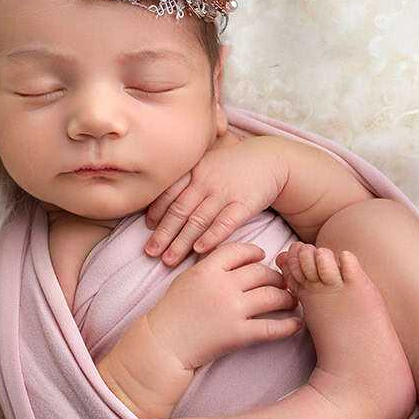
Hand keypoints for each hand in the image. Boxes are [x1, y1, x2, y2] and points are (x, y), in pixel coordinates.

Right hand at [142, 241, 302, 369]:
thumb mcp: (186, 280)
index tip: (263, 257)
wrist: (162, 345)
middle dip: (277, 278)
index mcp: (207, 269)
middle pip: (262, 273)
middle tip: (284, 283)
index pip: (239, 251)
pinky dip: (288, 326)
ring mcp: (231, 310)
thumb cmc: (171, 314)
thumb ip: (209, 268)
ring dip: (287, 298)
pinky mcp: (237, 334)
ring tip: (292, 301)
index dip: (255, 252)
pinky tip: (296, 324)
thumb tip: (234, 260)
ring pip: (272, 296)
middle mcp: (222, 286)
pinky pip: (272, 328)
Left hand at [144, 137, 288, 265]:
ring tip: (169, 260)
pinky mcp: (244, 204)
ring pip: (198, 220)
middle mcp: (207, 181)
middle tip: (150, 252)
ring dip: (182, 242)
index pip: (169, 193)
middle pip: (180, 210)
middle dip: (163, 233)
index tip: (148, 228)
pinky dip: (211, 237)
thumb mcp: (208, 163)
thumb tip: (161, 203)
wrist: (271, 159)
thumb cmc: (234, 166)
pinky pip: (225, 223)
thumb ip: (188, 180)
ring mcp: (225, 192)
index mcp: (195, 170)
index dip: (157, 211)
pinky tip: (200, 250)